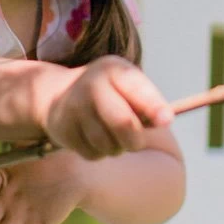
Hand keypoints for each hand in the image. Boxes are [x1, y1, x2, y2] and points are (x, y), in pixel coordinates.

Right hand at [42, 56, 172, 160]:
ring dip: (117, 147)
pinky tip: (93, 139)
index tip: (167, 121)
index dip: (154, 106)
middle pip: (123, 123)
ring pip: (109, 144)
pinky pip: (93, 154)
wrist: (56, 93)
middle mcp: (91, 84)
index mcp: (113, 69)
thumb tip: (165, 120)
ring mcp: (74, 106)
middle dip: (136, 140)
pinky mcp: (62, 128)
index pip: (137, 88)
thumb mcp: (126, 87)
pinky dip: (99, 152)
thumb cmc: (108, 93)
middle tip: (137, 142)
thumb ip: (146, 102)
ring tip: (111, 135)